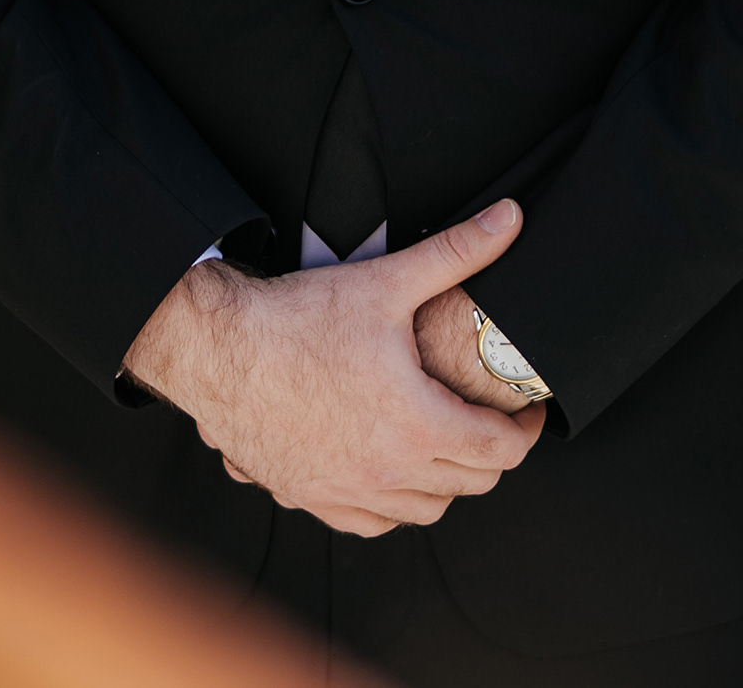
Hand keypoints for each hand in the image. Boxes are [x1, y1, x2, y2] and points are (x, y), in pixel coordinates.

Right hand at [121, 200, 545, 535]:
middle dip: (493, 452)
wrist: (216, 349)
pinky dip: (394, 504)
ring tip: (447, 442)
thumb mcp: (387, 281)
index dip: (526, 429)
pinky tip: (392, 472)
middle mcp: (386, 472)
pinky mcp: (310, 497)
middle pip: (470, 484)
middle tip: (491, 418)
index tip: (526, 408)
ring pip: (425, 510)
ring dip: (446, 481)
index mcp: (416, 426)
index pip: (500, 451)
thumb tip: (511, 218)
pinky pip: (373, 524)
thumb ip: (458, 252)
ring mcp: (346, 491)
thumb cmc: (297, 318)